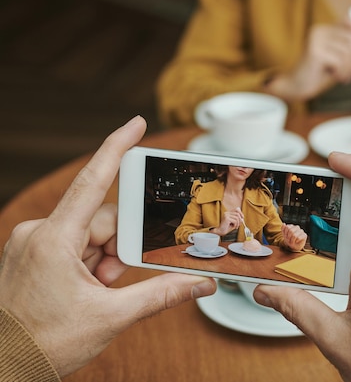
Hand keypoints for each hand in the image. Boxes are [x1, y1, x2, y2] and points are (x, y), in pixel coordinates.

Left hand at [0, 116, 215, 376]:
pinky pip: (73, 244)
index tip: (135, 124)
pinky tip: (87, 288)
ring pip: (89, 234)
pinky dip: (89, 262)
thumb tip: (200, 285)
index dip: (116, 148)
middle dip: (118, 248)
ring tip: (98, 292)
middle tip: (113, 281)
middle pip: (101, 220)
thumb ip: (161, 294)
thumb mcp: (110, 317)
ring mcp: (32, 243)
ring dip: (104, 259)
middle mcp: (38, 233)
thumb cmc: (42, 346)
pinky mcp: (31, 253)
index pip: (93, 182)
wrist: (2, 372)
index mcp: (53, 240)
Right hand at [214, 209, 242, 235]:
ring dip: (238, 223)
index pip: (236, 209)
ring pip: (237, 218)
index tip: (242, 217)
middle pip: (237, 213)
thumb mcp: (234, 223)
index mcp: (228, 212)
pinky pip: (235, 221)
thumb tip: (242, 219)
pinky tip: (233, 227)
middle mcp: (226, 213)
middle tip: (239, 224)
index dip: (241, 213)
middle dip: (240, 219)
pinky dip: (236, 225)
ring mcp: (226, 215)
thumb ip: (238, 220)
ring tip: (236, 226)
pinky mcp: (226, 218)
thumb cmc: (227, 227)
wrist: (220, 231)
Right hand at [265, 18, 350, 102]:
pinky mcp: (315, 53)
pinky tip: (336, 77)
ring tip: (343, 76)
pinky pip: (340, 62)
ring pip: (348, 52)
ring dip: (349, 68)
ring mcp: (316, 41)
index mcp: (323, 30)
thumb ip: (350, 49)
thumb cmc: (317, 73)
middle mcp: (319, 31)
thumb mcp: (336, 59)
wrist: (295, 85)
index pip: (349, 23)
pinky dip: (342, 72)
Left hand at [281, 223, 306, 251]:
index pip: (287, 227)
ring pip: (294, 235)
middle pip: (291, 231)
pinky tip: (296, 241)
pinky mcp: (304, 235)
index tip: (286, 236)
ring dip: (292, 240)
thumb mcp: (284, 235)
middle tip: (289, 240)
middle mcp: (297, 227)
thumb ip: (283, 229)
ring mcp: (301, 231)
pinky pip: (298, 238)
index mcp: (292, 226)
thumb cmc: (289, 240)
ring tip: (292, 241)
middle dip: (289, 237)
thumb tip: (284, 223)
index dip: (285, 233)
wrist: (294, 246)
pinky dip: (296, 241)